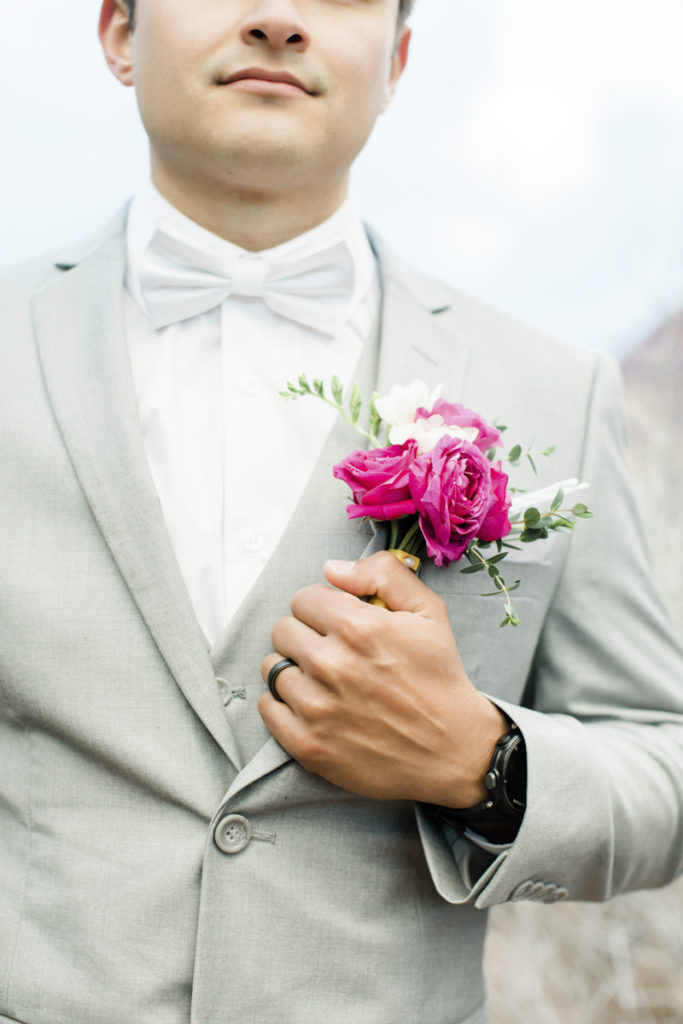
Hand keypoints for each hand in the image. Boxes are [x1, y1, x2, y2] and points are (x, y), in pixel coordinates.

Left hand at [259, 551, 506, 806]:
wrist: (453, 750)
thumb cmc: (439, 678)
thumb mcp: (428, 612)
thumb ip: (383, 574)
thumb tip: (332, 569)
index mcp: (357, 627)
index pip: (302, 599)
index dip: (322, 608)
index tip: (339, 623)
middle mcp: (330, 664)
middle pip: (283, 630)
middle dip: (306, 634)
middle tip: (333, 651)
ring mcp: (315, 707)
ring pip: (273, 667)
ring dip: (294, 668)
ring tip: (325, 680)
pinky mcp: (306, 744)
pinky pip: (267, 707)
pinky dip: (283, 703)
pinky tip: (314, 705)